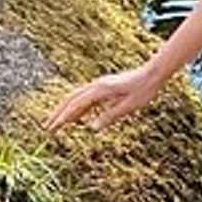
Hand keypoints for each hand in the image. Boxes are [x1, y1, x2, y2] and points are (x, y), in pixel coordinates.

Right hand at [45, 64, 162, 133]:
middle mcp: (97, 86)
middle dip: (58, 114)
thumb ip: (110, 116)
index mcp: (101, 90)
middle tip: (48, 127)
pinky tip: (77, 118)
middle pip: (71, 99)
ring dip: (66, 110)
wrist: (153, 73)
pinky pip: (87, 99)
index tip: (53, 128)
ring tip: (58, 123)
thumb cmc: (144, 90)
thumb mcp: (129, 106)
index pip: (76, 105)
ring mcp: (100, 86)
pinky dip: (79, 108)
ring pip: (77, 98)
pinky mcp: (105, 88)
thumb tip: (92, 128)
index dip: (63, 118)